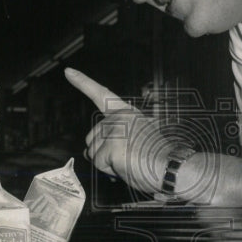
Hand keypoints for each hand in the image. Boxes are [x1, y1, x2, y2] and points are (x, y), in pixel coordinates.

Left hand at [65, 68, 172, 193]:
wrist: (173, 168)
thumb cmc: (157, 158)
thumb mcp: (134, 140)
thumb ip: (115, 137)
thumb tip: (91, 151)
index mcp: (127, 113)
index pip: (102, 95)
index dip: (83, 83)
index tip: (68, 72)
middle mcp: (119, 117)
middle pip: (92, 138)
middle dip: (103, 154)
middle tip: (127, 158)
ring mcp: (115, 130)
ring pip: (93, 152)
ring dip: (106, 163)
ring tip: (129, 162)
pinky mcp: (112, 145)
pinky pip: (98, 163)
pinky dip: (109, 170)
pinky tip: (126, 166)